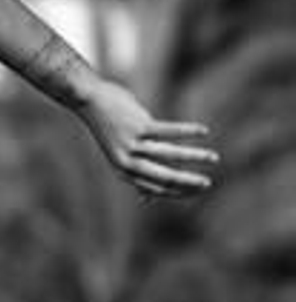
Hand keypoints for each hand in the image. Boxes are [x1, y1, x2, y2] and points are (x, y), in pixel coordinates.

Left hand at [76, 80, 216, 196]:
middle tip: (208, 184)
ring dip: (195, 156)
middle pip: (164, 177)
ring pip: (170, 154)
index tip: (198, 190)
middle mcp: (126, 161)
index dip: (179, 192)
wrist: (89, 101)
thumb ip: (134, 176)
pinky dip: (187, 131)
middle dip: (188, 182)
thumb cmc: (110, 130)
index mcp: (124, 171)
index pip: (157, 189)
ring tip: (213, 157)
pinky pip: (169, 131)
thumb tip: (147, 200)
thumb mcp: (119, 157)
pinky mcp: (138, 125)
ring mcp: (132, 143)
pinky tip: (204, 131)